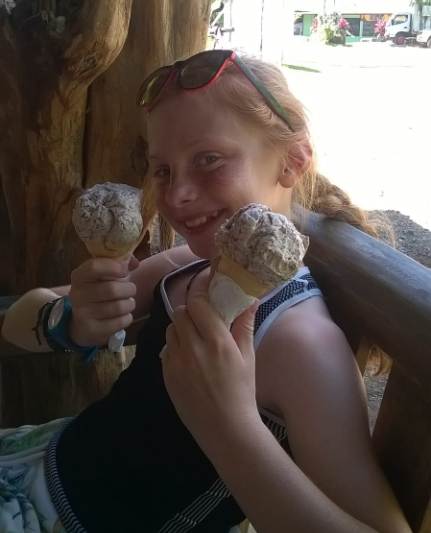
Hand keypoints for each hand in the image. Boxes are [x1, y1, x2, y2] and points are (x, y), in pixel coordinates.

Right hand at [69, 255, 138, 346]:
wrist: (81, 322)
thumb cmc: (97, 292)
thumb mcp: (102, 276)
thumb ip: (119, 264)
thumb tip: (135, 263)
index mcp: (79, 276)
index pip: (94, 267)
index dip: (114, 267)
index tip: (125, 270)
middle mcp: (77, 294)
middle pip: (112, 289)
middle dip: (129, 289)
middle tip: (131, 290)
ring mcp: (83, 314)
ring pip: (118, 307)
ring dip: (129, 304)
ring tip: (128, 303)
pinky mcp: (92, 330)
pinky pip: (120, 322)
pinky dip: (127, 318)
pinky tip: (123, 315)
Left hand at [161, 270, 258, 444]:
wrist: (226, 428)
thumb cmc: (242, 391)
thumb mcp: (248, 356)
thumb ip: (244, 324)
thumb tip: (251, 298)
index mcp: (216, 341)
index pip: (198, 303)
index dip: (200, 292)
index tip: (206, 289)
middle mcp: (193, 348)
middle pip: (181, 312)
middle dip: (191, 310)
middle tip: (202, 317)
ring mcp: (176, 362)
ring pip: (171, 330)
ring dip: (181, 328)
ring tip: (194, 338)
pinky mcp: (166, 375)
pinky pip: (166, 350)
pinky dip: (175, 348)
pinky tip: (188, 358)